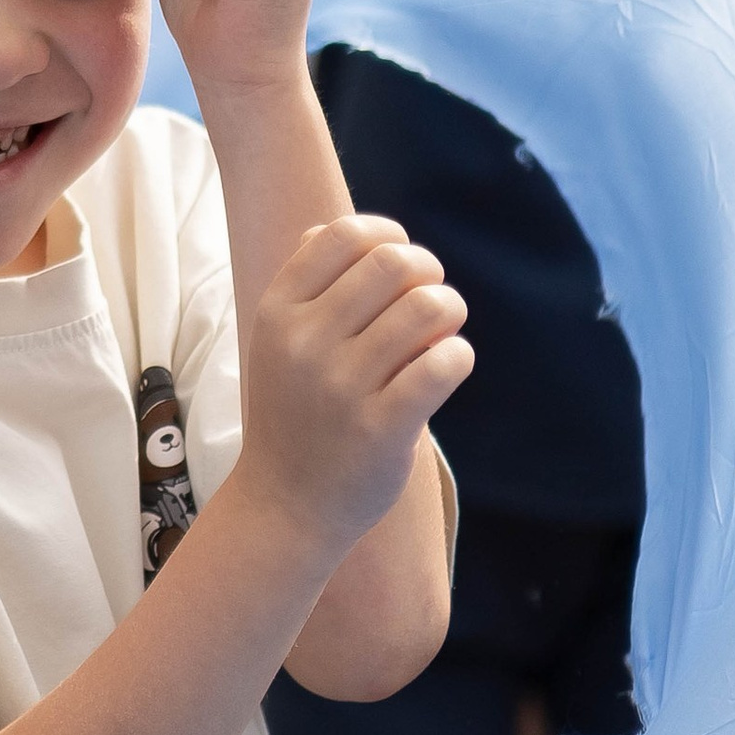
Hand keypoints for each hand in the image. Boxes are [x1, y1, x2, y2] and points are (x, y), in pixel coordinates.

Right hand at [238, 211, 470, 563]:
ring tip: (441, 335)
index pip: (343, 234)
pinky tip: (446, 367)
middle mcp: (304, 343)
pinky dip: (457, 356)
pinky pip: (443, 363)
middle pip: (394, 262)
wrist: (285, 505)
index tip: (400, 262)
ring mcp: (340, 387)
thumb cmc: (295, 413)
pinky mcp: (380, 429)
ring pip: (427, 307)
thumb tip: (342, 229)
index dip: (388, 235)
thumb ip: (306, 286)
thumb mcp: (277, 343)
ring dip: (450, 311)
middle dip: (428, 271)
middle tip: (429, 301)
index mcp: (277, 312)